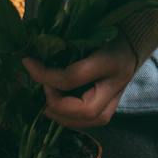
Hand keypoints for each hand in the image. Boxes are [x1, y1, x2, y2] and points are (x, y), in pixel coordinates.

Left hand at [22, 39, 139, 127]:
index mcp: (110, 62)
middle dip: (56, 103)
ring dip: (62, 116)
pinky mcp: (111, 109)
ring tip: (47, 103)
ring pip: (88, 121)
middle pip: (84, 110)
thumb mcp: (87, 34)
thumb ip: (66, 46)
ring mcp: (116, 101)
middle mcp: (115, 86)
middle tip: (44, 88)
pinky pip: (89, 123)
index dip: (45, 74)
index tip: (28, 63)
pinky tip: (58, 109)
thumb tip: (34, 52)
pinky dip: (69, 119)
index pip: (72, 77)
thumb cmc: (105, 35)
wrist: (129, 46)